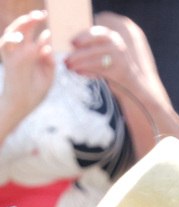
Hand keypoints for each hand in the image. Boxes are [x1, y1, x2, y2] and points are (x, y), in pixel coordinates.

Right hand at [0, 12, 55, 132]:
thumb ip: (48, 61)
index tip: (52, 20)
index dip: (43, 27)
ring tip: (33, 17)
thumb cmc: (35, 91)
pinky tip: (22, 37)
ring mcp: (14, 55)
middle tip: (43, 13)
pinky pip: (8, 45)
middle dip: (32, 19)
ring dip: (22, 23)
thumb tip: (47, 45)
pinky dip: (13, 39)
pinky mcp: (10, 61)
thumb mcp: (48, 75)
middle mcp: (21, 51)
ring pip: (13, 32)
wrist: (23, 104)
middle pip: (23, 29)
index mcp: (31, 53)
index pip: (35, 35)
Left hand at [65, 18, 135, 88]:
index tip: (72, 43)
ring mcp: (119, 59)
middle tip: (66, 59)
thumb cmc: (110, 62)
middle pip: (95, 49)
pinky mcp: (119, 72)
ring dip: (81, 64)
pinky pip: (100, 71)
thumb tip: (69, 46)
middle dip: (78, 54)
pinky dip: (88, 72)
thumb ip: (91, 45)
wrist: (130, 79)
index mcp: (112, 36)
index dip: (84, 37)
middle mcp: (117, 46)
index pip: (97, 33)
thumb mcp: (103, 49)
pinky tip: (79, 72)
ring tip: (69, 67)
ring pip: (96, 61)